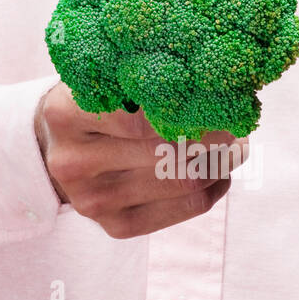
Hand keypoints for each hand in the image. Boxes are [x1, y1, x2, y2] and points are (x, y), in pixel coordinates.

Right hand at [34, 83, 247, 238]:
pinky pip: (185, 208)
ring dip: (221, 161)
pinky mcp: (115, 227)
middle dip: (214, 136)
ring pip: (183, 182)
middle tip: (239, 122)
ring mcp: (92, 201)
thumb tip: (215, 78)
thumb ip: (144, 73)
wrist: (60, 147)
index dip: (190, 109)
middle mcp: (73, 162)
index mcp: (65, 114)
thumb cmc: (97, 102)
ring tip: (237, 144)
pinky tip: (218, 171)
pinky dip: (213, 188)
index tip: (222, 99)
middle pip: (166, 151)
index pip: (140, 116)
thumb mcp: (105, 75)